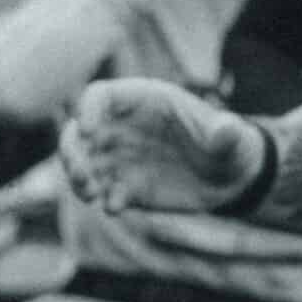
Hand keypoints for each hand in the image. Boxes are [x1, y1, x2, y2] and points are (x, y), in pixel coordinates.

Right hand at [61, 79, 265, 213]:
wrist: (231, 179)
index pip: (101, 96)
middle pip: (78, 132)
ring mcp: (122, 159)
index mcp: (143, 101)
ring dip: (78, 178)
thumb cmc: (229, 145)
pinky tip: (117, 206)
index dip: (88, 109)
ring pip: (84, 164)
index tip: (86, 130)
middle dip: (70, 151)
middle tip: (80, 173)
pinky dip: (105, 199)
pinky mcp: (128, 188)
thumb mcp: (231, 137)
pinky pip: (105, 192)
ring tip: (90, 194)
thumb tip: (227, 131)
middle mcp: (124, 128)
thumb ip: (225, 132)